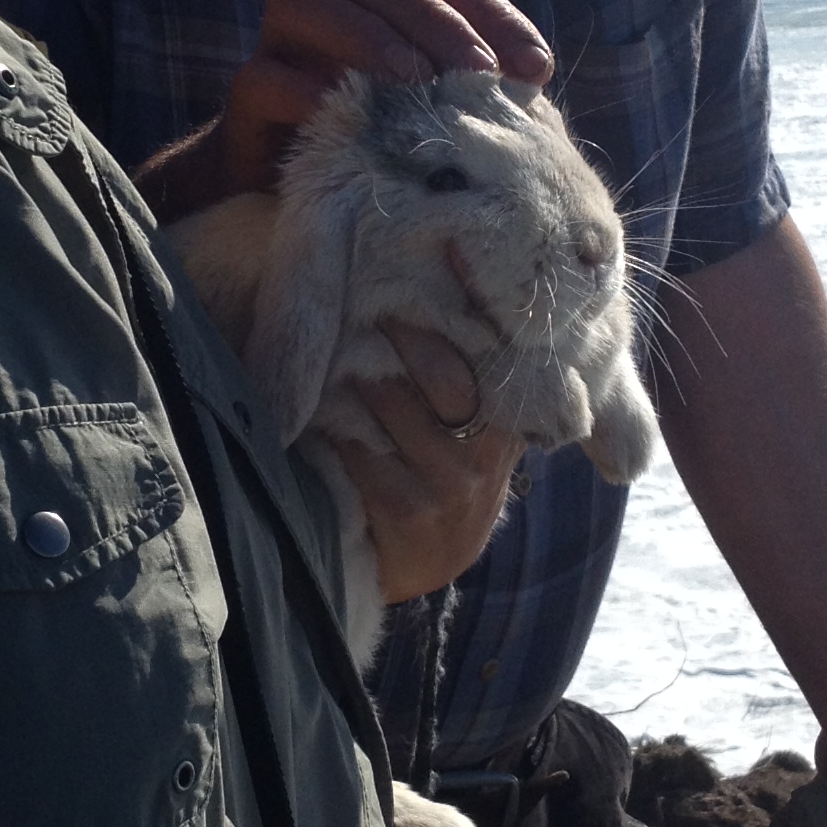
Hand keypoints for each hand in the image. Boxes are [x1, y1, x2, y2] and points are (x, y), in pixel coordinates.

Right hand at [139, 0, 552, 218]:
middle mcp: (335, 10)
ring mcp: (282, 48)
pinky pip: (261, 77)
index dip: (494, 10)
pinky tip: (341, 119)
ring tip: (414, 81)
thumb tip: (533, 96)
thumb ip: (481, 101)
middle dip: (431, 15)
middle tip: (477, 73)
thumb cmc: (387, 159)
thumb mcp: (444, 127)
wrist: (288, 208)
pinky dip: (301, 92)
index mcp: (392, 7)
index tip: (535, 70)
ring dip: (363, 34)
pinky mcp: (246, 100)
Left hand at [321, 321, 523, 603]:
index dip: (461, 313)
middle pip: (444, 376)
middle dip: (401, 332)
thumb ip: (477, 384)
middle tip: (365, 296)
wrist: (430, 561)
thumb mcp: (478, 438)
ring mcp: (448, 486)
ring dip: (358, 371)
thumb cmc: (448, 478)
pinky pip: (362, 451)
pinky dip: (335, 423)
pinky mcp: (406, 510)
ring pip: (395, 407)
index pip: (492, 359)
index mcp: (508, 429)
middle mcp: (485, 456)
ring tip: (334, 342)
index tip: (437, 264)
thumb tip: (453, 296)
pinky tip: (318, 405)